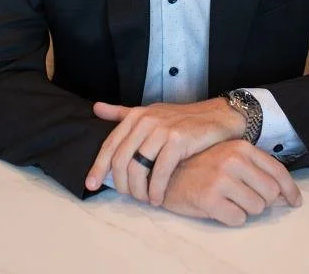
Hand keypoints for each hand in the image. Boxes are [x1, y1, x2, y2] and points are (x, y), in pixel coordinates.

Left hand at [85, 98, 244, 203]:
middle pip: (121, 160)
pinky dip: (156, 190)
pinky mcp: (178, 140)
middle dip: (121, 184)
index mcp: (136, 115)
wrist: (217, 116)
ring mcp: (162, 129)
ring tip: (146, 199)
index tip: (91, 185)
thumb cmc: (181, 119)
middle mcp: (146, 120)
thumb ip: (122, 112)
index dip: (98, 167)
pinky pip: (160, 172)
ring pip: (138, 167)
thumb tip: (96, 108)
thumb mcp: (150, 113)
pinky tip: (158, 198)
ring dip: (139, 190)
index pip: (110, 144)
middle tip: (130, 197)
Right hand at [162, 140, 301, 226]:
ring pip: (256, 208)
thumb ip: (254, 168)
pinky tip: (218, 207)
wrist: (166, 172)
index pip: (278, 171)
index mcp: (241, 147)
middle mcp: (234, 159)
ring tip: (227, 200)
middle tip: (242, 197)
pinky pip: (238, 219)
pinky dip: (231, 218)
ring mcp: (222, 178)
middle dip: (261, 201)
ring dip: (245, 209)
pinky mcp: (210, 198)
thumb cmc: (200, 166)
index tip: (294, 201)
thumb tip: (285, 194)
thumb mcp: (228, 157)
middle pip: (270, 193)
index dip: (290, 190)